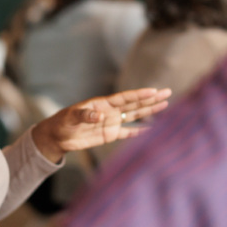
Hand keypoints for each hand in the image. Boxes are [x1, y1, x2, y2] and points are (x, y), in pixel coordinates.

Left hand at [32, 87, 171, 162]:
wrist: (58, 136)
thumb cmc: (63, 122)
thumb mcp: (71, 117)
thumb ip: (84, 115)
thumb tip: (99, 116)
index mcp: (103, 103)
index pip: (125, 98)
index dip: (139, 94)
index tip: (154, 90)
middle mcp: (111, 111)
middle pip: (135, 104)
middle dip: (151, 99)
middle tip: (168, 93)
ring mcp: (112, 123)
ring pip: (135, 116)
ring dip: (149, 111)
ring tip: (165, 105)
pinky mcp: (110, 135)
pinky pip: (128, 133)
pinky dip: (139, 132)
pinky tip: (151, 129)